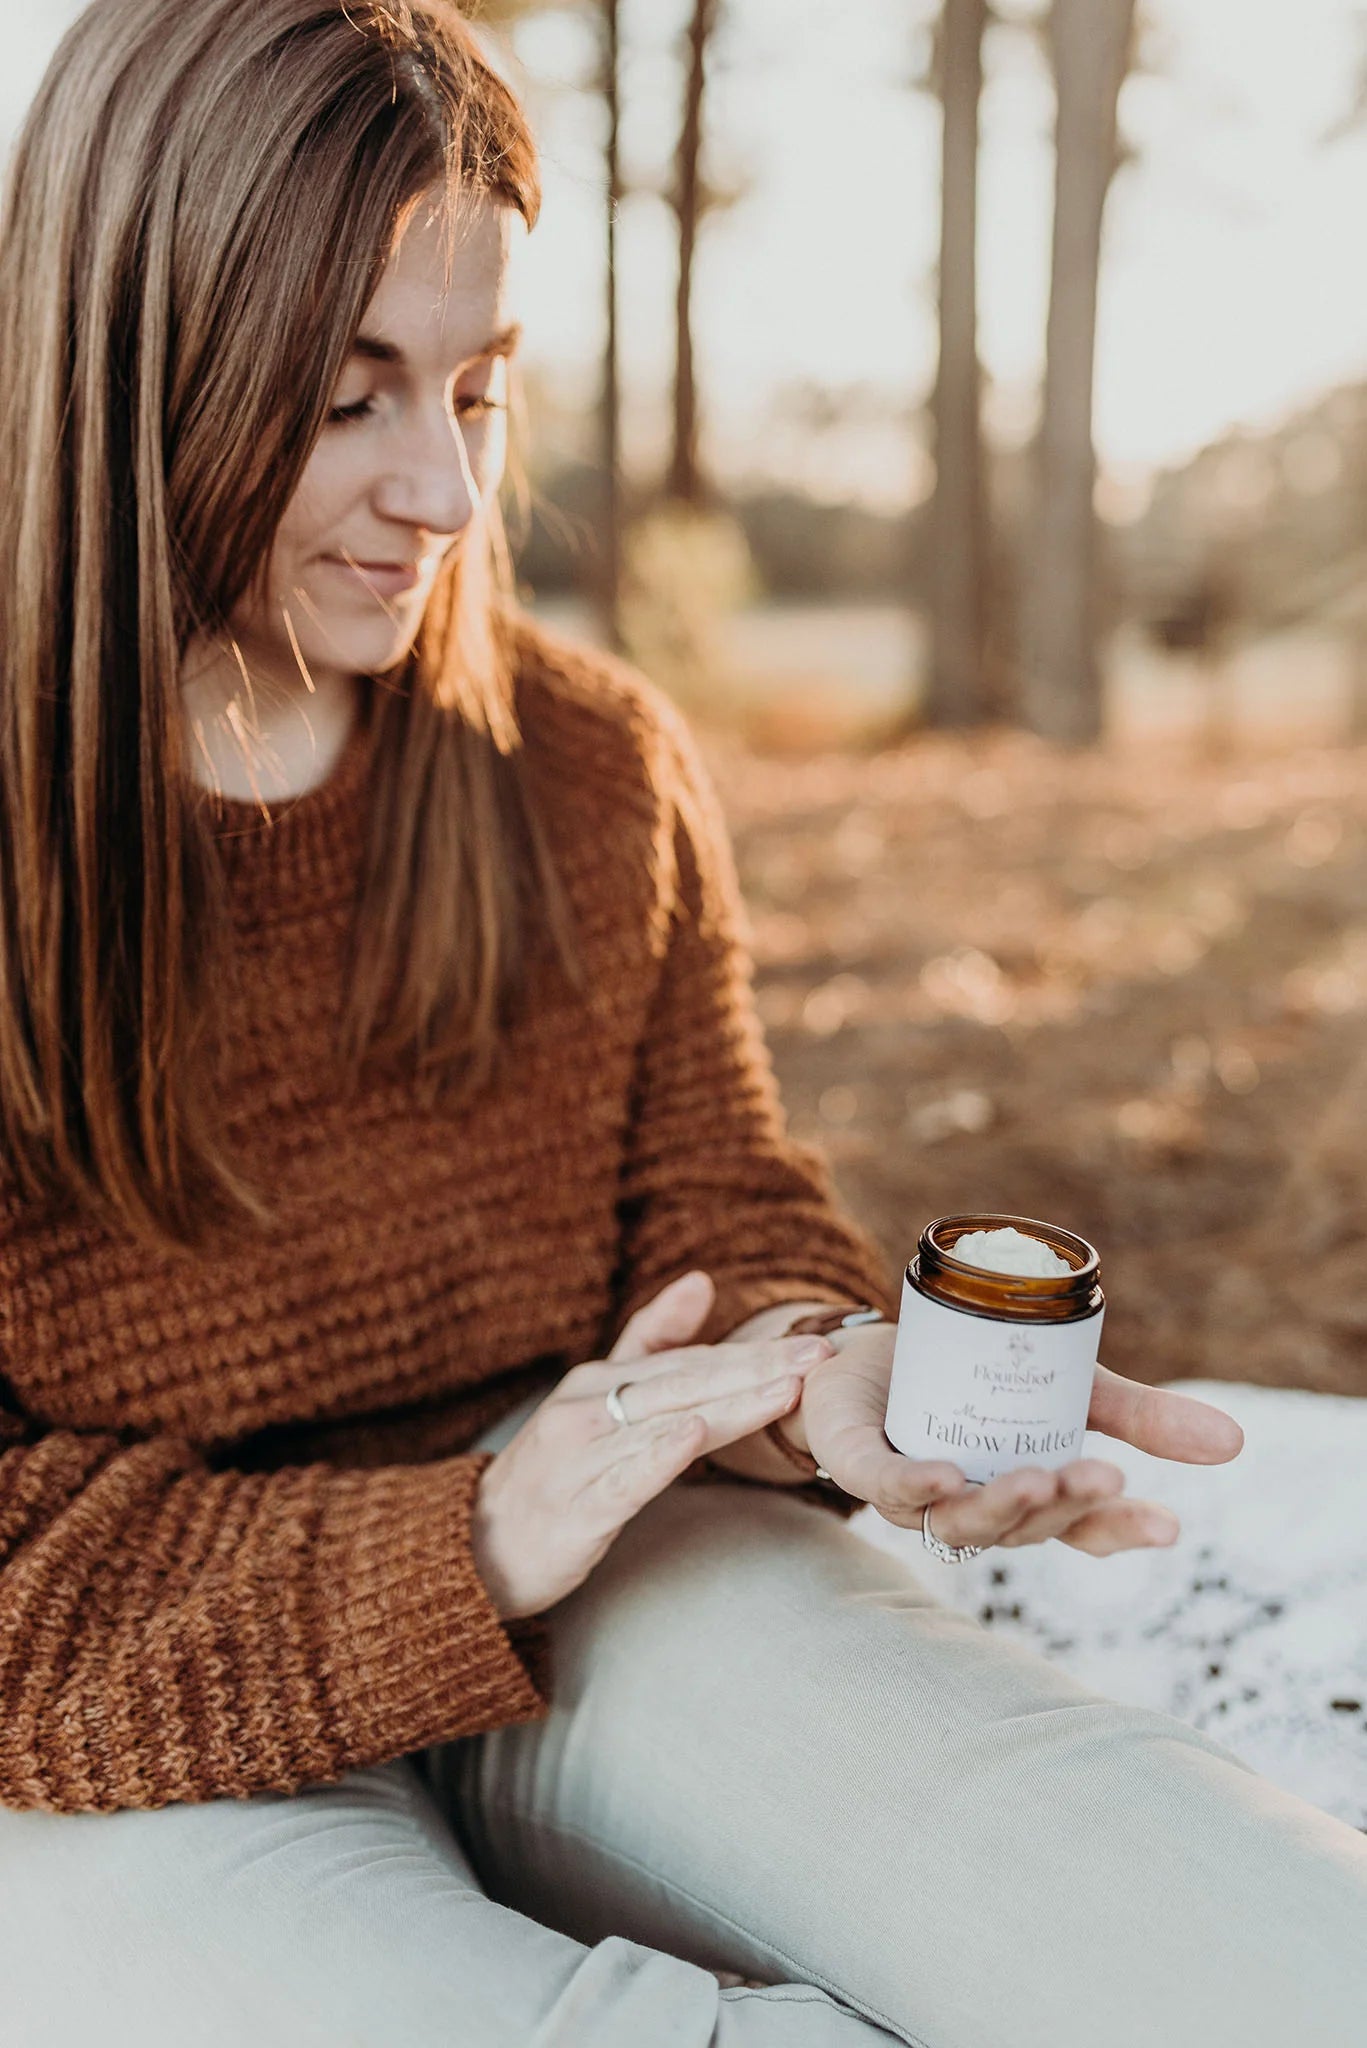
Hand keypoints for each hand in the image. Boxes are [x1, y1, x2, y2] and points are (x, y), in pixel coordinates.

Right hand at [470, 1272, 835, 1618]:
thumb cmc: (553, 1471)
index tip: (818, 1344)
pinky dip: (656, 1457)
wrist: (476, 1546)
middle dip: (759, 1368)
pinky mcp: (573, 1510)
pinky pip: (620, 1479)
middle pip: (687, 1384)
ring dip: (729, 1406)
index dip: (756, 1352)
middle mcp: (589, 1408)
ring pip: (665, 1425)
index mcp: (600, 1380)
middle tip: (820, 1356)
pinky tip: (692, 1437)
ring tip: (785, 1390)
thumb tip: (699, 1280)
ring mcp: (578, 1457)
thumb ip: (649, 1340)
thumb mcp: (595, 1398)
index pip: (691, 1362)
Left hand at [794, 1324, 1243, 1557]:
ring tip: (1037, 1479)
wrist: (868, 1348)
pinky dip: (911, 1484)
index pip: (1078, 1528)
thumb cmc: (968, 1380)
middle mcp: (967, 1505)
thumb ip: (1138, 1414)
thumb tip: (1234, 1441)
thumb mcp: (1065, 1387)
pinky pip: (881, 1483)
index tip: (1170, 1523)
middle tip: (1102, 1477)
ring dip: (999, 1504)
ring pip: (956, 1517)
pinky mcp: (856, 1458)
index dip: (1119, 1530)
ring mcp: (909, 1489)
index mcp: (1022, 1494)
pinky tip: (942, 1476)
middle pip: (1020, 1527)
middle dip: (1062, 1506)